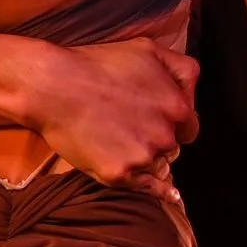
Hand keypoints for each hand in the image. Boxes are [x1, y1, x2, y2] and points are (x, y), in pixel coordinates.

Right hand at [28, 39, 200, 201]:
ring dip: (146, 158)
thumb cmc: (96, 64)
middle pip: (171, 147)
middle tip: (126, 126)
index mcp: (177, 106)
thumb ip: (182, 70)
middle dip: (156, 140)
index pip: (189, 127)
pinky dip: (159, 192)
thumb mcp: (148, 49)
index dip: (172, 123)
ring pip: (156, 165)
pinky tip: (171, 197)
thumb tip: (194, 98)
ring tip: (117, 142)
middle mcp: (165, 134)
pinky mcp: (119, 174)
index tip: (151, 119)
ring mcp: (143, 156)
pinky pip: (146, 188)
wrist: (52, 85)